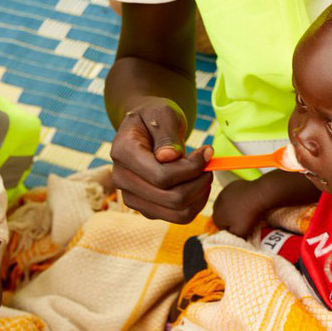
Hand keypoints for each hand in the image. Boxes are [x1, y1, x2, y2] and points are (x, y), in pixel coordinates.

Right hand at [110, 96, 212, 223]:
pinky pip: (179, 217)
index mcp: (123, 152)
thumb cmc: (155, 117)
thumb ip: (166, 135)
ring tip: (205, 173)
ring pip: (178, 213)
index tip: (207, 151)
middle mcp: (122, 179)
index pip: (162, 176)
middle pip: (172, 198)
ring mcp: (133, 197)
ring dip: (200, 195)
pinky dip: (196, 202)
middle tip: (209, 163)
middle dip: (199, 181)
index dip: (192, 168)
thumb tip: (168, 157)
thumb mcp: (164, 114)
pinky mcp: (146, 208)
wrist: (145, 127)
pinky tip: (198, 182)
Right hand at [212, 179, 267, 237]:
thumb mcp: (240, 233)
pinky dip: (238, 198)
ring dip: (233, 207)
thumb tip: (231, 238)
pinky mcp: (232, 185)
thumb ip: (232, 237)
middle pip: (222, 214)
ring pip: (227, 204)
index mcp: (216, 216)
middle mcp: (216, 203)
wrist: (259, 196)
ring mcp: (224, 192)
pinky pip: (233, 195)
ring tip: (245, 210)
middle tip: (243, 219)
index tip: (240, 228)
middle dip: (231, 217)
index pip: (221, 226)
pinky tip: (246, 200)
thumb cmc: (249, 216)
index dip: (231, 229)